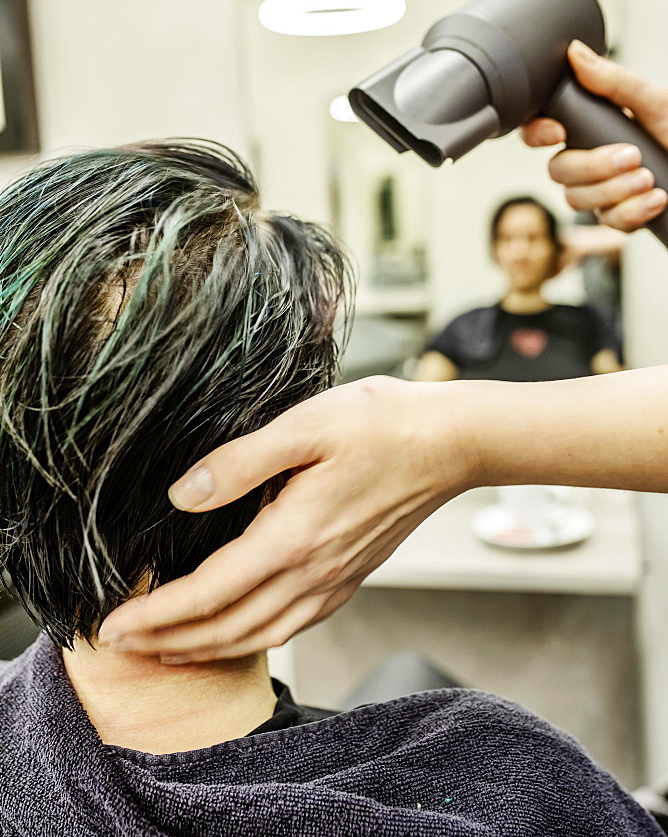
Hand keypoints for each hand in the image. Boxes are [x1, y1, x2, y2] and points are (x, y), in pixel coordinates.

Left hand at [98, 376, 476, 660]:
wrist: (452, 442)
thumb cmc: (381, 424)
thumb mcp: (304, 426)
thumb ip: (239, 463)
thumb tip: (182, 496)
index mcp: (293, 538)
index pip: (207, 595)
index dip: (154, 615)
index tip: (112, 627)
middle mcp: (314, 572)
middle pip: (227, 629)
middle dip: (168, 643)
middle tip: (121, 648)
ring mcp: (336, 580)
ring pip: (260, 635)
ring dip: (208, 650)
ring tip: (168, 651)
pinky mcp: (352, 575)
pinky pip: (294, 625)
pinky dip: (253, 639)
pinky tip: (240, 632)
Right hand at [521, 40, 667, 230]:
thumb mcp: (654, 102)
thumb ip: (614, 81)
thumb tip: (576, 53)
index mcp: (590, 128)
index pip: (541, 132)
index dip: (538, 133)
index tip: (558, 132)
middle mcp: (588, 161)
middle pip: (557, 171)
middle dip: (593, 166)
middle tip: (631, 155)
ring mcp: (600, 192)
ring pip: (577, 199)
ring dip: (615, 190)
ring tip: (648, 177)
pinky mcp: (617, 217)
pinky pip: (607, 221)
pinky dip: (634, 211)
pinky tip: (657, 197)